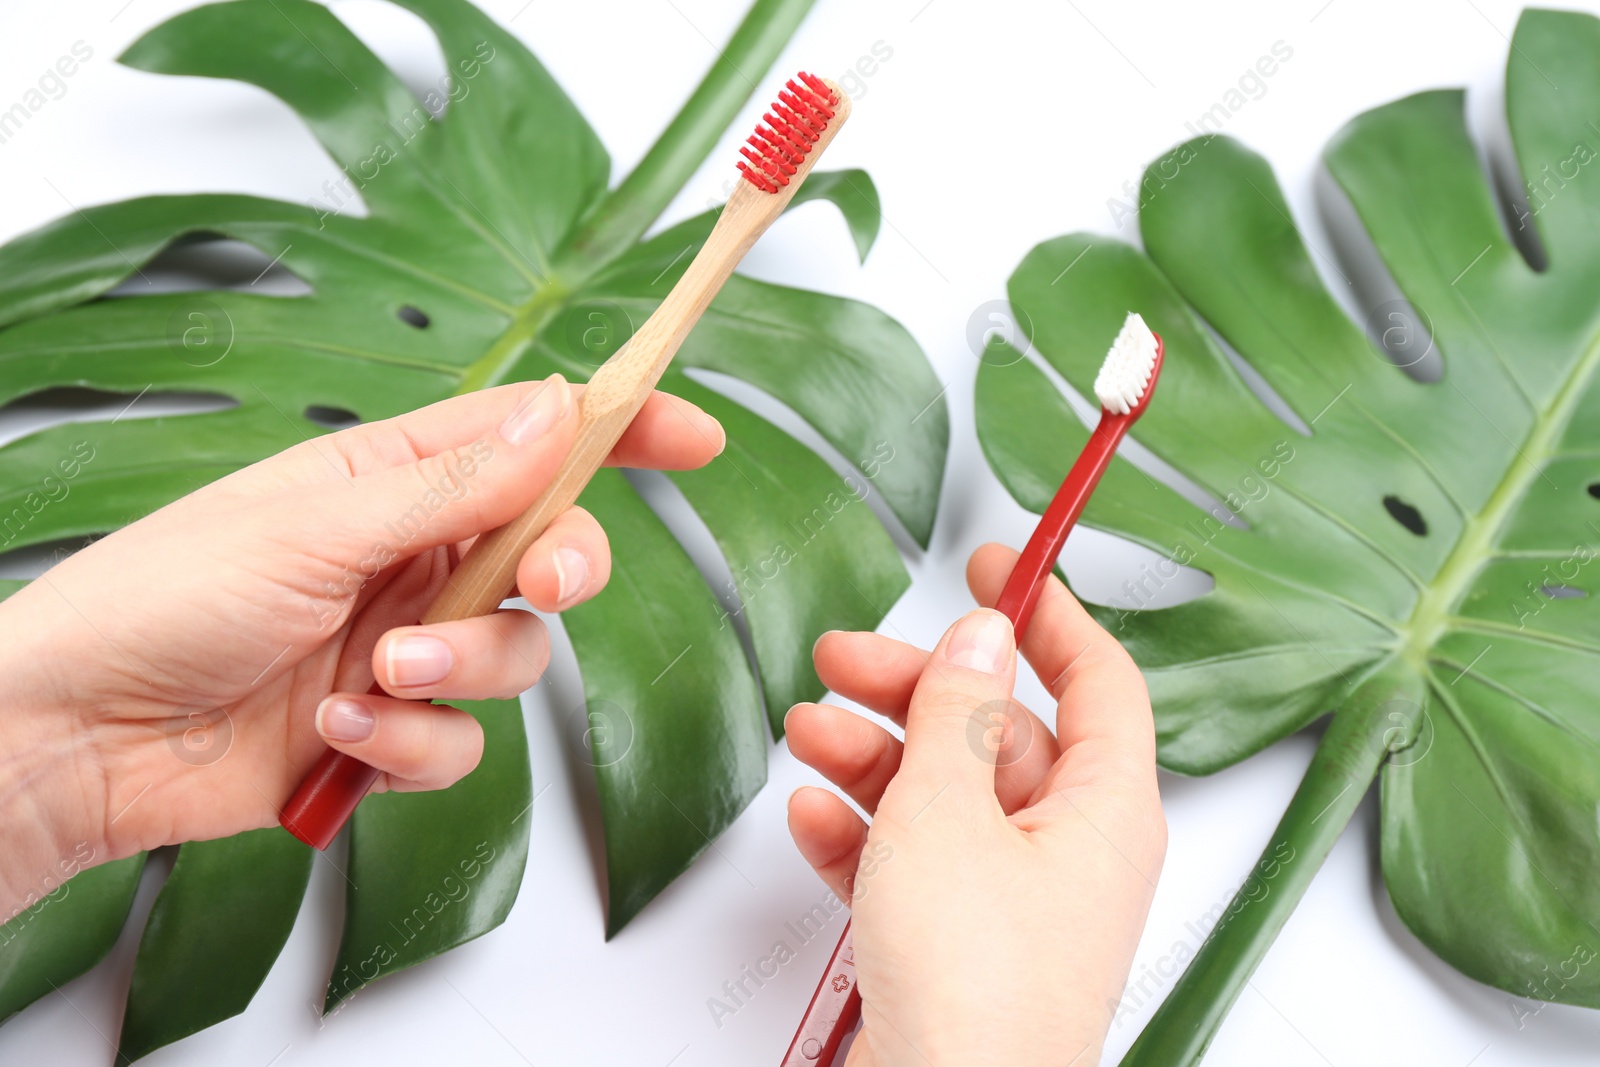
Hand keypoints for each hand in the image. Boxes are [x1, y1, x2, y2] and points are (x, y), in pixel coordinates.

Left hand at [0, 376, 722, 905]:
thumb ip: (452, 484)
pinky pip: (462, 742)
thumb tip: (558, 414)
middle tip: (539, 580)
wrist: (81, 735)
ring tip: (378, 676)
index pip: (531, 439)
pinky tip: (342, 732)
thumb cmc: (164, 598)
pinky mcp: (388, 728)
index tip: (691, 435)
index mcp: (395, 479)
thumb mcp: (317, 525)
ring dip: (461, 672)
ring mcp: (405, 645)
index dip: (618, 430)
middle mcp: (414, 559)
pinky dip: (414, 742)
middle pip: (550, 551)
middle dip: (559, 568)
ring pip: (516, 658)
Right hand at [785, 543, 1165, 1066]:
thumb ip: (957, 714)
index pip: (1099, 680)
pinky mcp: (955, 945)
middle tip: (848, 656)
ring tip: (809, 732)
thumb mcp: (949, 813)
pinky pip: (911, 862)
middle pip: (998, 732)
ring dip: (873, 756)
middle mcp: (1067, 852)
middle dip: (917, 689)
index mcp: (1104, 809)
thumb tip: (980, 637)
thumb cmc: (975, 991)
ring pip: (944, 795)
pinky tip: (814, 816)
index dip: (1050, 613)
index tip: (1000, 564)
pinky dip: (861, 832)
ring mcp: (1010, 902)